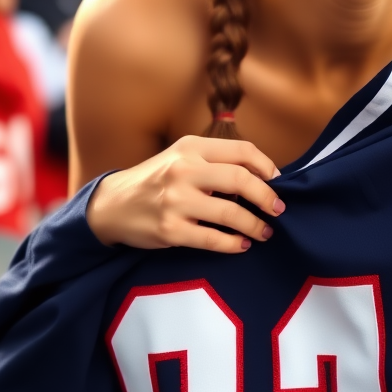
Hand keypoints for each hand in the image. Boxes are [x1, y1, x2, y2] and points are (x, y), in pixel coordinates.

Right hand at [86, 136, 282, 252]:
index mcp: (191, 147)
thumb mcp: (181, 157)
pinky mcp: (171, 230)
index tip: (278, 181)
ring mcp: (176, 201)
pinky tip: (242, 244)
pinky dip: (234, 244)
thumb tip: (264, 176)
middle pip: (241, 179)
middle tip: (279, 210)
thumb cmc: (156, 180)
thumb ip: (215, 161)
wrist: (112, 205)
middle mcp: (184, 170)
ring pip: (231, 213)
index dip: (268, 167)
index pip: (242, 150)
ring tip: (265, 232)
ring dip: (256, 225)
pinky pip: (213, 239)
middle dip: (268, 197)